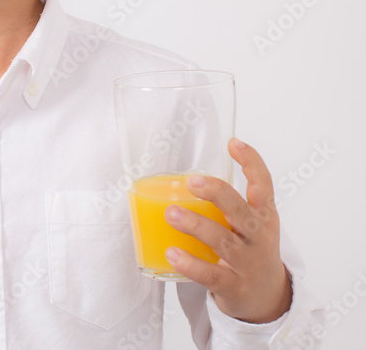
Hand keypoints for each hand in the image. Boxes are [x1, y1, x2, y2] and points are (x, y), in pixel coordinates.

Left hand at [162, 137, 292, 323]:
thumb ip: (227, 202)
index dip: (252, 163)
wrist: (269, 298)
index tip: (233, 143)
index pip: (264, 185)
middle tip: (192, 180)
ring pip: (222, 240)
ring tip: (172, 214)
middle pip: (240, 210)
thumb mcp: (251, 224)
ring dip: (196, 225)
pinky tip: (172, 253)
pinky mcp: (233, 286)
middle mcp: (258, 237)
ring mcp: (247, 262)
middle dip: (216, 193)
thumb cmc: (251, 251)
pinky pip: (210, 274)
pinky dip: (190, 264)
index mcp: (263, 216)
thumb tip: (185, 175)